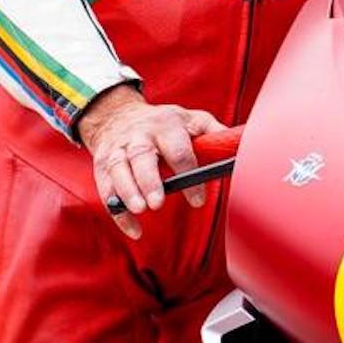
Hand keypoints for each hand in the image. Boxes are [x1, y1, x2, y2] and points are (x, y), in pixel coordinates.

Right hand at [77, 86, 227, 238]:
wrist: (118, 114)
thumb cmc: (163, 122)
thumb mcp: (190, 118)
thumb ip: (213, 131)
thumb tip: (239, 146)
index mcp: (166, 125)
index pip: (178, 150)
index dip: (188, 172)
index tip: (197, 199)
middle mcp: (139, 135)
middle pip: (141, 156)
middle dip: (148, 180)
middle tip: (157, 202)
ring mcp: (118, 149)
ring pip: (119, 170)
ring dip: (128, 191)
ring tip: (140, 210)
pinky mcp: (104, 163)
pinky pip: (106, 187)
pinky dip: (117, 210)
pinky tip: (133, 228)